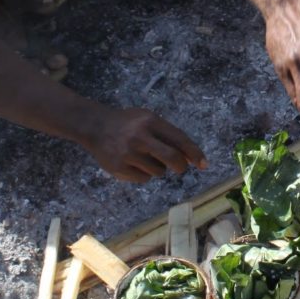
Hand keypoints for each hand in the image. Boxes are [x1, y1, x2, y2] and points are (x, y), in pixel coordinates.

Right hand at [84, 106, 206, 182]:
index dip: (194, 153)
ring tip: (144, 157)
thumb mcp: (149, 120)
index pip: (179, 139)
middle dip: (181, 166)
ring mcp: (128, 153)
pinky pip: (144, 179)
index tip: (204, 164)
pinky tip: (133, 163)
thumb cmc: (129, 124)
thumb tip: (192, 157)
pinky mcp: (119, 167)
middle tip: (180, 168)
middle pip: (172, 159)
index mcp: (150, 121)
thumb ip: (170, 136)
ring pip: (158, 171)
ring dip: (157, 168)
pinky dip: (143, 174)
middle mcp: (139, 137)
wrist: (95, 126)